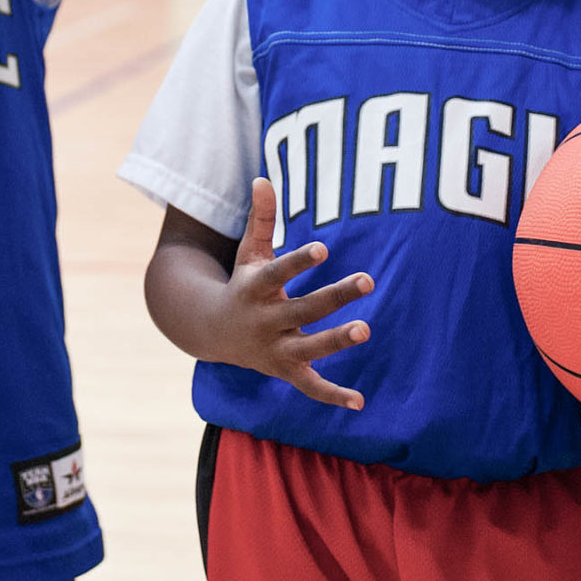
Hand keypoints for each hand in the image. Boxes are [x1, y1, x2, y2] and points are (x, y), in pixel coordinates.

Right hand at [214, 178, 375, 408]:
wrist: (212, 332)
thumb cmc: (243, 283)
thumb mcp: (248, 252)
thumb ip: (261, 218)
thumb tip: (263, 178)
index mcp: (256, 289)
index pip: (279, 273)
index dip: (299, 261)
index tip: (324, 247)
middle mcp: (266, 321)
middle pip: (304, 309)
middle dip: (335, 297)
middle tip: (368, 279)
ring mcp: (277, 349)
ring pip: (311, 348)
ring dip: (336, 340)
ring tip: (365, 329)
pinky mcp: (287, 370)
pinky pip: (311, 387)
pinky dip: (332, 396)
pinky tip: (359, 402)